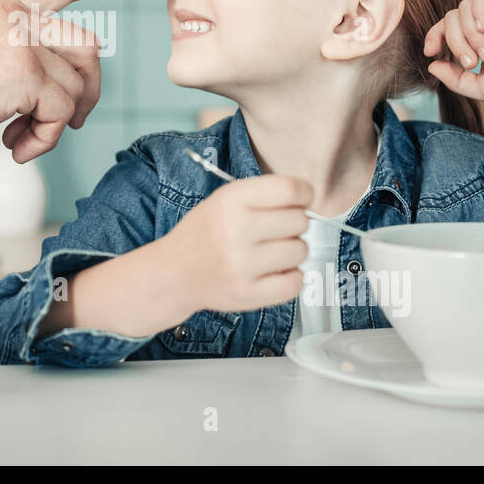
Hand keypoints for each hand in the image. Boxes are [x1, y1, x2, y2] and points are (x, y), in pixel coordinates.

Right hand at [0, 0, 144, 161]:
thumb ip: (5, 53)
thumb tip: (37, 91)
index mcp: (2, 8)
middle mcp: (18, 18)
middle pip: (88, 48)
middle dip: (87, 91)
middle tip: (67, 123)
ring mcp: (24, 42)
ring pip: (77, 86)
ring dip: (59, 124)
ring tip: (24, 141)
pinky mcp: (26, 75)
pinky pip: (61, 115)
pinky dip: (44, 140)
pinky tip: (16, 149)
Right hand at [159, 175, 312, 316]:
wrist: (174, 273)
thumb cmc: (206, 233)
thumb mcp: (224, 200)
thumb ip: (264, 195)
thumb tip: (310, 201)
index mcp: (231, 200)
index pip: (289, 189)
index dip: (304, 194)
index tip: (301, 201)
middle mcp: (236, 230)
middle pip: (300, 221)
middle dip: (295, 225)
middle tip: (277, 231)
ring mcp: (241, 265)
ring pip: (300, 251)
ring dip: (293, 252)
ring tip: (273, 253)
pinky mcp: (247, 294)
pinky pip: (295, 283)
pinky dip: (292, 278)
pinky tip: (276, 272)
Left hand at [422, 0, 483, 107]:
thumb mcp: (476, 84)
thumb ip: (452, 77)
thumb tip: (431, 64)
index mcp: (483, 35)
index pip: (449, 26)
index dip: (435, 35)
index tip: (430, 52)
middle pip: (453, 17)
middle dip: (455, 41)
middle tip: (471, 63)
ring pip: (465, 7)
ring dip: (469, 34)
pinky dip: (478, 10)